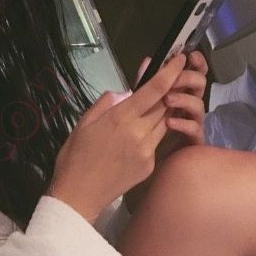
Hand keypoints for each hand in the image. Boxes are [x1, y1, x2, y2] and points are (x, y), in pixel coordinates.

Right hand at [47, 52, 187, 222]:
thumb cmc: (75, 158)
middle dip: (169, 90)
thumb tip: (126, 93)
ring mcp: (146, 151)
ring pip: (164, 123)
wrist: (79, 196)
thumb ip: (108, 102)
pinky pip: (156, 143)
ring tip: (154, 106)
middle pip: (165, 104)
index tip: (180, 59)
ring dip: (163, 112)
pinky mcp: (149, 166)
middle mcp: (138, 133)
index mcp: (120, 118)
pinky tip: (139, 135)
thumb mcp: (84, 122)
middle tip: (168, 79)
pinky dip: (153, 133)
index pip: (155, 90)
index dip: (171, 72)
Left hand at [134, 50, 208, 154]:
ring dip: (184, 99)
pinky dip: (183, 123)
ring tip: (167, 99)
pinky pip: (194, 129)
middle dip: (188, 77)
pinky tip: (170, 122)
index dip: (196, 62)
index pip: (194, 71)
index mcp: (180, 91)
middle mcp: (189, 104)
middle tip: (173, 78)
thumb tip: (147, 62)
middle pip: (200, 84)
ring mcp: (193, 122)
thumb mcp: (140, 104)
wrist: (141, 162)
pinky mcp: (192, 142)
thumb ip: (145, 84)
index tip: (189, 55)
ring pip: (198, 105)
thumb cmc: (141, 132)